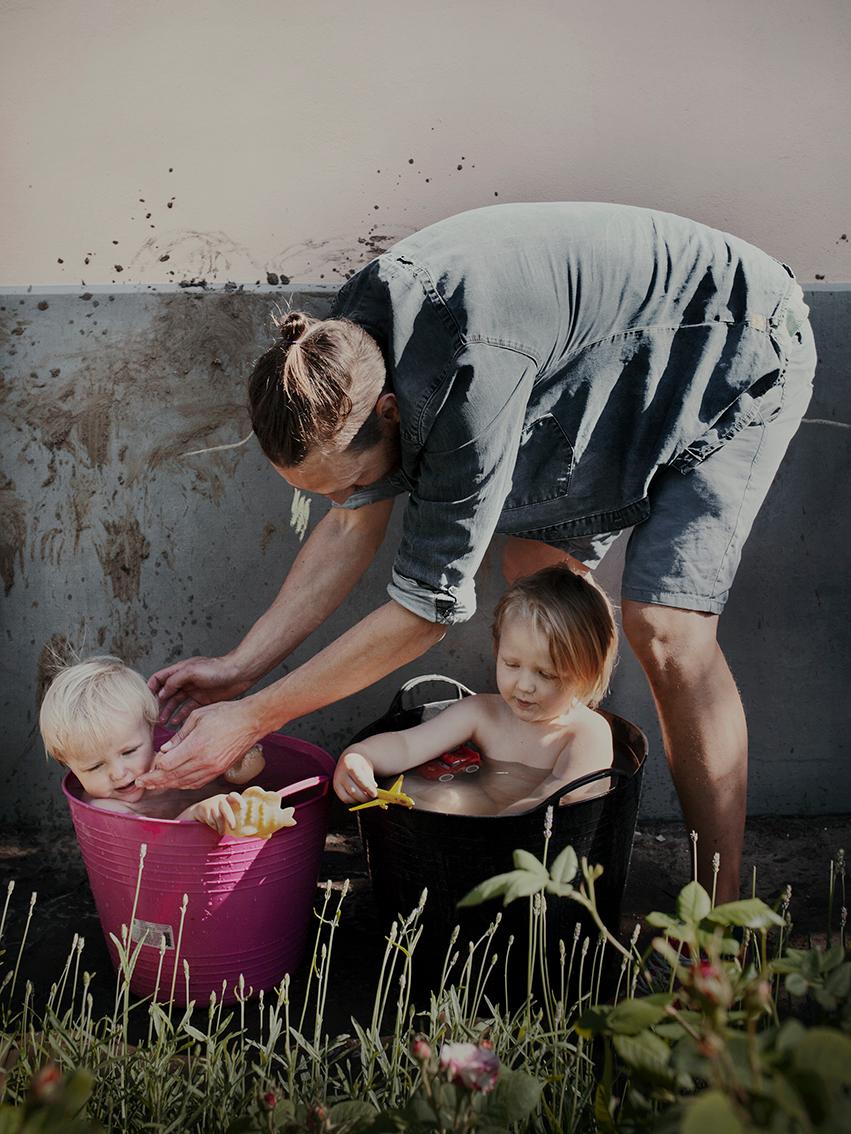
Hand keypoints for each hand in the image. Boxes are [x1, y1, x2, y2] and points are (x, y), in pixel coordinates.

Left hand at [137, 700, 261, 789]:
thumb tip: (164, 750)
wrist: (250, 721)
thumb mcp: (197, 717)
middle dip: (155, 782)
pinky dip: (183, 784)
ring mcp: (213, 768)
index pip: (167, 765)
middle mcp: (204, 762)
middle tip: (141, 784)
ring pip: (184, 783)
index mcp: (196, 746)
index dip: (153, 770)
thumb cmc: (224, 714)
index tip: (143, 772)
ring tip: (154, 785)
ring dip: (168, 785)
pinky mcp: (219, 771)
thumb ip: (178, 735)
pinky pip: (197, 782)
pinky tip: (175, 782)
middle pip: (173, 778)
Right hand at [148, 655, 251, 725]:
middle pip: (166, 693)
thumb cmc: (216, 669)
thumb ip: (175, 680)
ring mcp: (193, 691)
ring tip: (162, 722)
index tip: (146, 700)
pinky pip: (188, 709)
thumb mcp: (191, 671)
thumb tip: (162, 692)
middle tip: (153, 716)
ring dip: (168, 711)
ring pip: (176, 702)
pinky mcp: (203, 699)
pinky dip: (181, 715)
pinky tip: (176, 723)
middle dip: (158, 704)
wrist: (238, 673)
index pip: (159, 678)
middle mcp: (185, 681)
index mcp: (180, 670)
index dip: (151, 688)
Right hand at [186, 791, 246, 835]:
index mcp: (227, 798)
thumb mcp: (225, 809)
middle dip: (230, 819)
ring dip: (220, 827)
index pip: (234, 795)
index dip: (239, 800)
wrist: (198, 810)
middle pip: (225, 809)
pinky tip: (215, 828)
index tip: (243, 808)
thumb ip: (232, 813)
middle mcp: (220, 799)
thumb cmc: (217, 812)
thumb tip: (246, 828)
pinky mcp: (204, 810)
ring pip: (218, 817)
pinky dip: (214, 827)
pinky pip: (211, 821)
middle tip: (233, 828)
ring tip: (221, 832)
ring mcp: (211, 804)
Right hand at [333, 750, 377, 804]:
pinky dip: (353, 800)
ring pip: (348, 797)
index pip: (360, 779)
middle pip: (353, 791)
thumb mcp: (367, 767)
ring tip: (366, 797)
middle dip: (364, 797)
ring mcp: (337, 780)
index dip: (368, 788)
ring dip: (359, 800)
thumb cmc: (360, 763)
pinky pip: (344, 799)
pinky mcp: (335, 787)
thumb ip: (370, 779)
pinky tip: (359, 797)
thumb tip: (373, 789)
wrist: (348, 758)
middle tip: (372, 797)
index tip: (375, 794)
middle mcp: (341, 773)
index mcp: (350, 764)